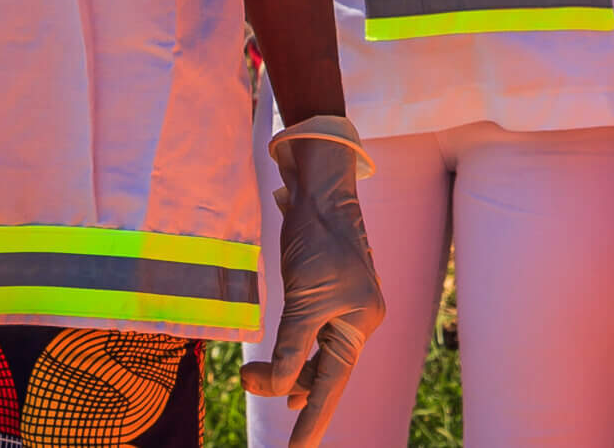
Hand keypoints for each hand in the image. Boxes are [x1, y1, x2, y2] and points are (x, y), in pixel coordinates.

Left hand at [244, 116, 383, 447]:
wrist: (319, 192)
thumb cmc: (317, 240)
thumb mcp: (303, 299)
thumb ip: (291, 348)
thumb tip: (279, 391)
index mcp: (361, 323)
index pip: (332, 383)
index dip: (314, 420)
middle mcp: (357, 321)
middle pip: (324, 373)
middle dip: (292, 392)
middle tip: (254, 396)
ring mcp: (342, 308)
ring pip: (314, 357)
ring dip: (285, 372)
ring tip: (252, 378)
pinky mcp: (325, 296)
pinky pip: (310, 338)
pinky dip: (291, 353)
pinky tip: (277, 370)